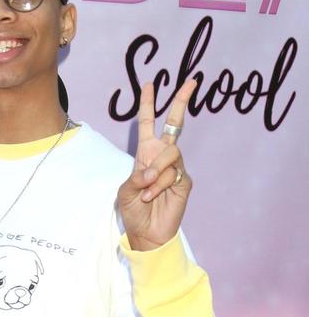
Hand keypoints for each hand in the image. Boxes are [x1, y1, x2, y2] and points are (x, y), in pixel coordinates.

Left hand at [117, 79, 195, 250]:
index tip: (150, 85)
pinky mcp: (184, 181)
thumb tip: (152, 172)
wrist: (147, 233)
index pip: (148, 125)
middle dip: (180, 102)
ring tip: (147, 188)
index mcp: (145, 154)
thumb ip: (136, 177)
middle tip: (191, 83)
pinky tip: (153, 196)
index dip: (148, 105)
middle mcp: (162, 157)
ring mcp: (175, 168)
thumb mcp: (125, 191)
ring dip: (156, 170)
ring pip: (171, 153)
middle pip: (174, 124)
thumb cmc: (134, 211)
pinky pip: (173, 173)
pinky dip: (160, 184)